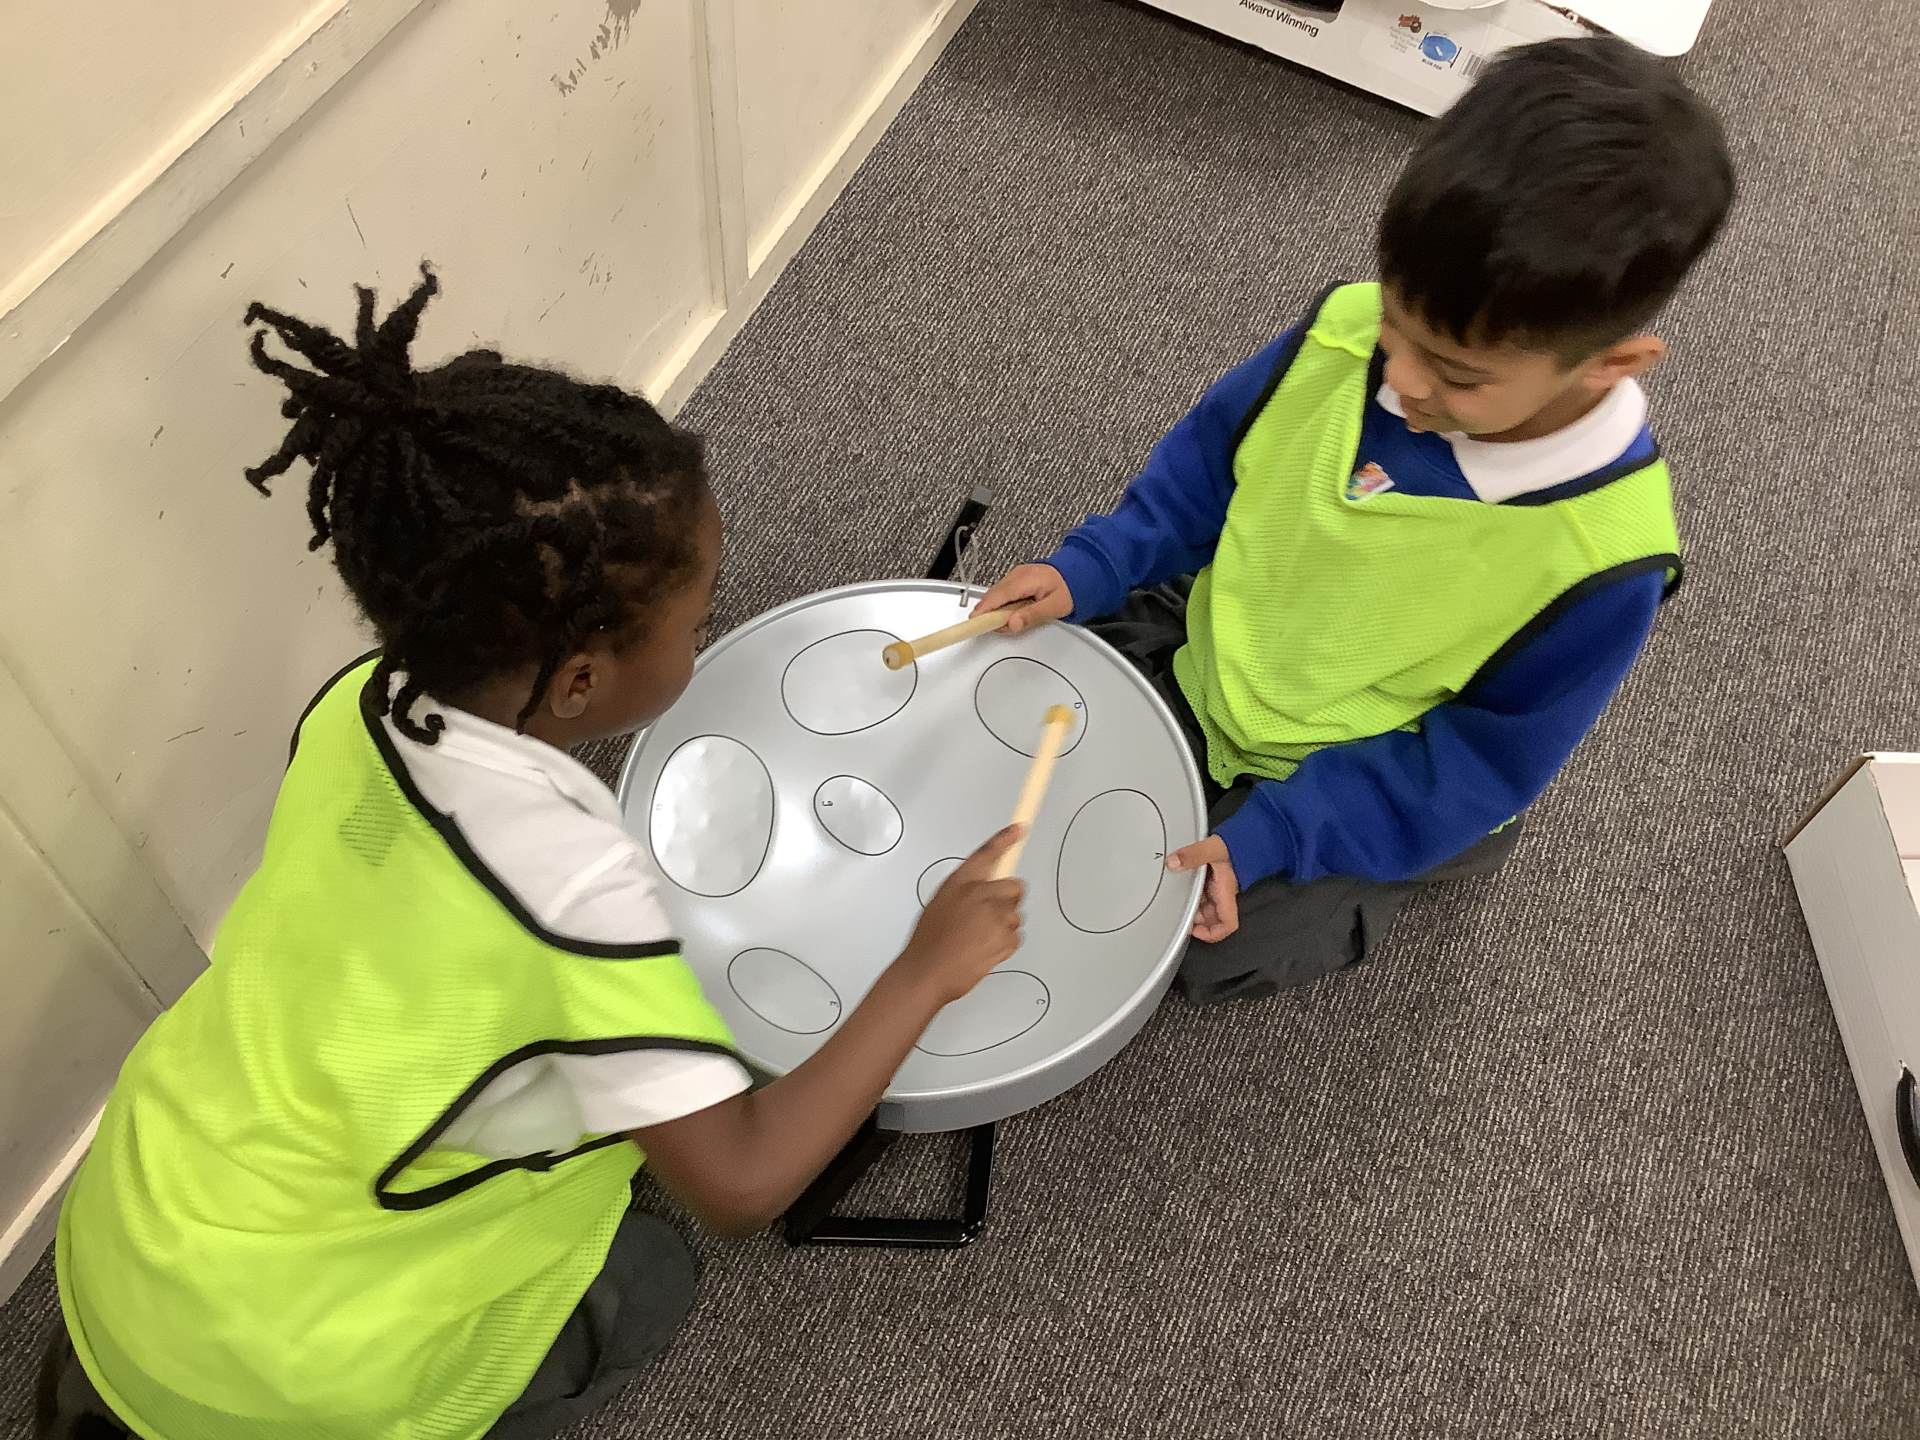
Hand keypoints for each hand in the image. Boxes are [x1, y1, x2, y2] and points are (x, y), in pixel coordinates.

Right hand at [898, 826, 1026, 1003]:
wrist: (928, 971)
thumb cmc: (929, 941)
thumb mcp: (941, 903)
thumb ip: (966, 892)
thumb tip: (985, 892)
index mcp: (961, 882)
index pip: (987, 852)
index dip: (1006, 839)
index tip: (1020, 828)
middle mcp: (981, 894)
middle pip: (1015, 888)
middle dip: (1007, 902)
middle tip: (988, 918)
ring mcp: (996, 916)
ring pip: (1016, 916)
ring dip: (1003, 926)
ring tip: (978, 939)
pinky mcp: (1006, 938)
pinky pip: (1015, 938)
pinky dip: (1004, 945)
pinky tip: (983, 950)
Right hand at [972, 564, 1072, 634]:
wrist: (1078, 574)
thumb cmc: (1070, 588)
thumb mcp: (1055, 607)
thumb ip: (1032, 615)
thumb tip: (1013, 623)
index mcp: (1025, 580)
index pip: (997, 596)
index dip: (983, 610)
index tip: (973, 623)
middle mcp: (1017, 575)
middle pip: (993, 596)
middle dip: (990, 614)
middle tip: (998, 628)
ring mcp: (1015, 576)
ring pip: (996, 595)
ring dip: (997, 610)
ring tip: (1012, 621)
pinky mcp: (1016, 580)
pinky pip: (1003, 593)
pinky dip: (1002, 605)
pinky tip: (1013, 613)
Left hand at [1167, 834, 1238, 942]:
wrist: (1247, 835)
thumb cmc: (1237, 844)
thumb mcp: (1213, 848)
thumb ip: (1193, 855)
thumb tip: (1174, 863)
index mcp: (1226, 892)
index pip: (1227, 924)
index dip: (1213, 934)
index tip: (1195, 930)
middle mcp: (1224, 894)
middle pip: (1212, 919)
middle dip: (1196, 920)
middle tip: (1178, 913)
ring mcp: (1219, 888)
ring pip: (1206, 907)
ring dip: (1192, 907)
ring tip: (1176, 900)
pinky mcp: (1214, 880)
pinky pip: (1203, 894)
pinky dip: (1193, 895)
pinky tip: (1183, 886)